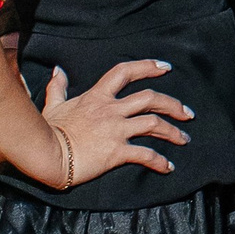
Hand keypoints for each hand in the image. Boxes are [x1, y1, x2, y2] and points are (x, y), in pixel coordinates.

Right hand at [41, 59, 193, 181]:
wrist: (46, 154)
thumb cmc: (48, 130)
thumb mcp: (53, 104)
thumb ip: (58, 87)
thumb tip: (58, 70)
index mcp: (98, 97)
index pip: (125, 72)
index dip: (148, 66)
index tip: (166, 67)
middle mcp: (111, 110)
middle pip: (150, 99)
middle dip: (173, 104)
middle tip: (187, 113)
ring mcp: (116, 130)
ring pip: (154, 124)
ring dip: (173, 131)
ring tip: (184, 138)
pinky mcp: (117, 152)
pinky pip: (146, 155)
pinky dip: (160, 161)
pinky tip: (168, 167)